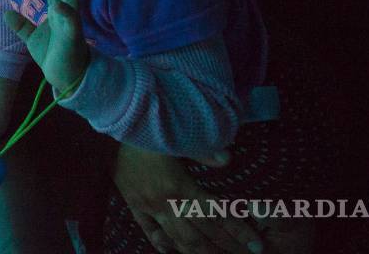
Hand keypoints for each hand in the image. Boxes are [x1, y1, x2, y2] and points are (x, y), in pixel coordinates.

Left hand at [2, 0, 89, 92]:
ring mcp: (71, 23)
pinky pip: (73, 21)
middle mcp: (66, 13)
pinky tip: (56, 4)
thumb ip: (21, 25)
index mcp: (57, 11)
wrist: (64, 77)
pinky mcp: (73, 36)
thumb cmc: (52, 53)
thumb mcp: (32, 37)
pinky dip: (67, 11)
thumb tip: (6, 13)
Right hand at [113, 144, 262, 253]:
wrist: (112, 127)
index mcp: (179, 187)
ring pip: (177, 237)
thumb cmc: (145, 130)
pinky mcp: (133, 203)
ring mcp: (147, 206)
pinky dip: (160, 242)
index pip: (216, 214)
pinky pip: (147, 228)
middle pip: (200, 233)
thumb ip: (202, 150)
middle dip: (225, 246)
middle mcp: (165, 203)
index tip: (256, 243)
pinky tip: (168, 249)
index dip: (238, 230)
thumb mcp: (175, 137)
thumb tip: (229, 159)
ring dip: (198, 251)